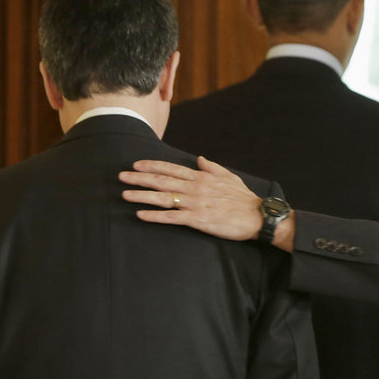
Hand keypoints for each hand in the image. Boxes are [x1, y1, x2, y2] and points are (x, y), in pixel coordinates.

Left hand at [118, 156, 262, 241]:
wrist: (256, 216)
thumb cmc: (243, 198)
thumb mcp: (229, 177)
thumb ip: (212, 167)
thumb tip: (199, 158)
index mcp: (202, 177)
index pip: (172, 169)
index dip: (153, 166)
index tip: (137, 164)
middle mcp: (195, 188)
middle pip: (162, 181)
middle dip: (140, 178)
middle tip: (122, 176)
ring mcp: (195, 204)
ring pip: (163, 198)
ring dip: (142, 195)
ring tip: (125, 194)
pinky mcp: (197, 220)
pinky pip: (172, 218)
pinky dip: (155, 216)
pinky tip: (141, 215)